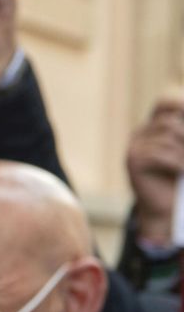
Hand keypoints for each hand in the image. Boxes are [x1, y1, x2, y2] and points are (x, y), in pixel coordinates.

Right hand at [125, 93, 183, 244]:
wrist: (162, 207)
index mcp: (151, 127)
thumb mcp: (183, 151)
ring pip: (167, 138)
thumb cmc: (177, 177)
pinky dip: (178, 164)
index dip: (180, 106)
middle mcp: (139, 134)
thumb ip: (182, 135)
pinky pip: (161, 155)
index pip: (163, 104)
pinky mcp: (132, 162)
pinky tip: (182, 172)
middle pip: (169, 123)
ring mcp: (133, 147)